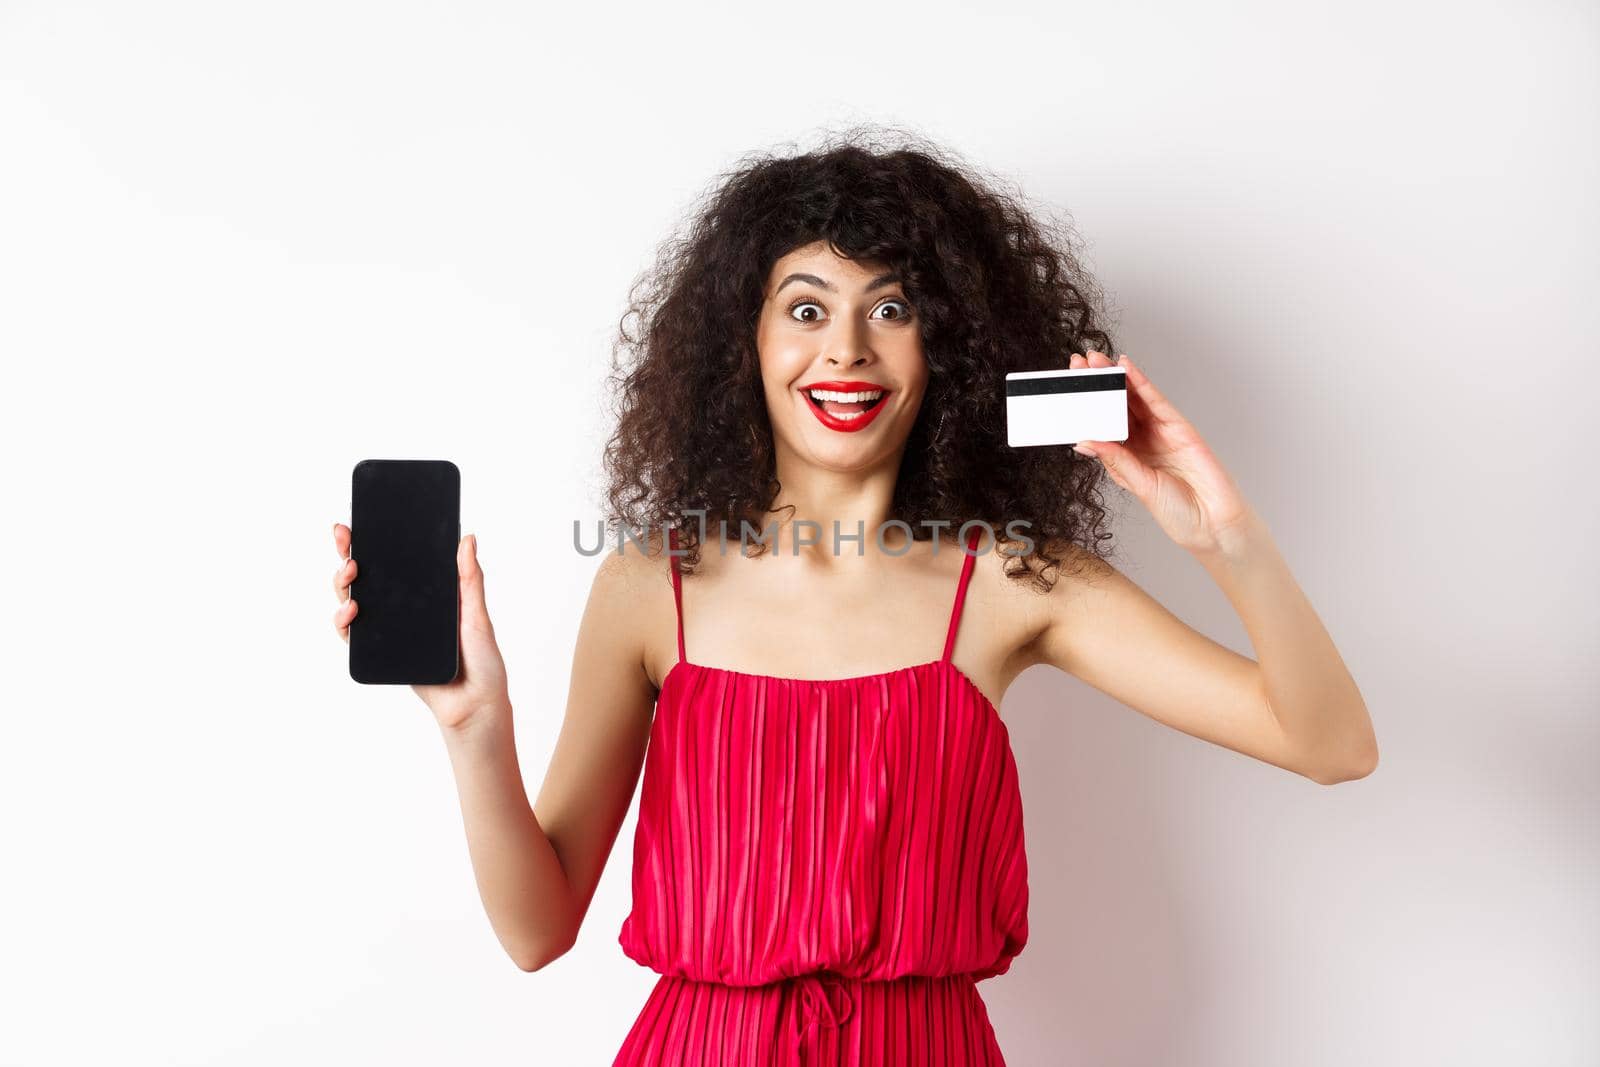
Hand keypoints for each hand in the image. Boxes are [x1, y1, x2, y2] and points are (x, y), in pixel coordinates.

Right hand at [332, 523, 510, 731]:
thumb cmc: (482, 662)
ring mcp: (391, 631)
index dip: (374, 542)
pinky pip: (355, 636)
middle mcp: (405, 609)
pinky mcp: (382, 654)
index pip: (396, 562)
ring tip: (350, 573)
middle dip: (348, 554)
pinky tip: (351, 610)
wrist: (474, 705)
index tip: (358, 523)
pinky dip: (345, 622)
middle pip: (368, 577)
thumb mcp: (478, 616)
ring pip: (354, 602)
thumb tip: (467, 538)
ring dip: (343, 584)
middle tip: (345, 540)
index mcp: (427, 594)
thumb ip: (470, 579)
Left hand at [1069, 350, 1256, 555]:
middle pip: (1117, 407)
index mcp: (1128, 457)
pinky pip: (1157, 401)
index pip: (1103, 426)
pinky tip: (1127, 368)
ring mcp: (1162, 433)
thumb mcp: (1139, 485)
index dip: (1087, 407)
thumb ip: (1117, 460)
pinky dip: (1142, 383)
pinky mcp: (1180, 427)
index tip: (1068, 390)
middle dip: (1097, 385)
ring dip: (1116, 378)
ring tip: (1096, 360)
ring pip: (1134, 399)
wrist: (1213, 523)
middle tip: (1078, 363)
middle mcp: (1143, 442)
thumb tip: (1086, 442)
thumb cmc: (1177, 512)